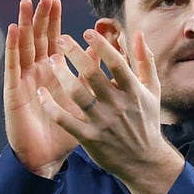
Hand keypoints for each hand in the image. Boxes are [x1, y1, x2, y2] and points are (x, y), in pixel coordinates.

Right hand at [3, 0, 92, 177]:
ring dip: (24, 25)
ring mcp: (24, 81)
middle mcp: (36, 72)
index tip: (56, 0)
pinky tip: (13, 30)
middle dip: (40, 18)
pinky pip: (13, 66)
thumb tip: (110, 50)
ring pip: (24, 47)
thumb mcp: (85, 99)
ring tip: (26, 4)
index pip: (52, 40)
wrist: (47, 157)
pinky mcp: (14, 92)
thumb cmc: (66, 130)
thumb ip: (95, 73)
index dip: (52, 21)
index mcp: (52, 73)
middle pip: (37, 39)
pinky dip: (12, 47)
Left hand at [37, 29, 184, 193]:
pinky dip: (51, 106)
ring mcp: (102, 122)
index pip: (116, 63)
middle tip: (61, 40)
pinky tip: (41, 93)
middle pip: (92, 74)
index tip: (87, 32)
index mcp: (133, 91)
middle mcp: (117, 105)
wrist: (144, 161)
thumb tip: (137, 34)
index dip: (101, 46)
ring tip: (51, 60)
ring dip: (61, 75)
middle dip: (75, 54)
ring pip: (76, 94)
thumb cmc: (146, 121)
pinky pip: (65, 120)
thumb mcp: (152, 90)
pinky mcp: (89, 138)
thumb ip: (145, 61)